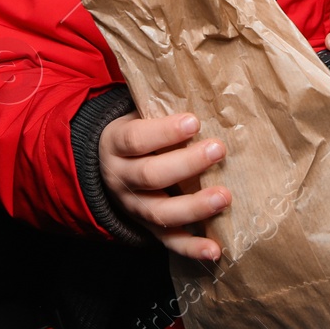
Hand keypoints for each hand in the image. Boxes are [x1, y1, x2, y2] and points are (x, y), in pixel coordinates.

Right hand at [99, 111, 229, 259]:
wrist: (105, 166)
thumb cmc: (136, 133)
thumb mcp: (136, 113)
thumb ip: (160, 104)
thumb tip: (202, 77)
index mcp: (117, 144)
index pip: (136, 139)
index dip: (164, 132)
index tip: (193, 121)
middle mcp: (122, 178)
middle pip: (151, 175)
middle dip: (186, 164)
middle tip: (218, 150)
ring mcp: (135, 207)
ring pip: (161, 213)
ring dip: (194, 207)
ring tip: (224, 197)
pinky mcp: (149, 229)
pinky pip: (169, 242)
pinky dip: (192, 248)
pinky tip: (215, 250)